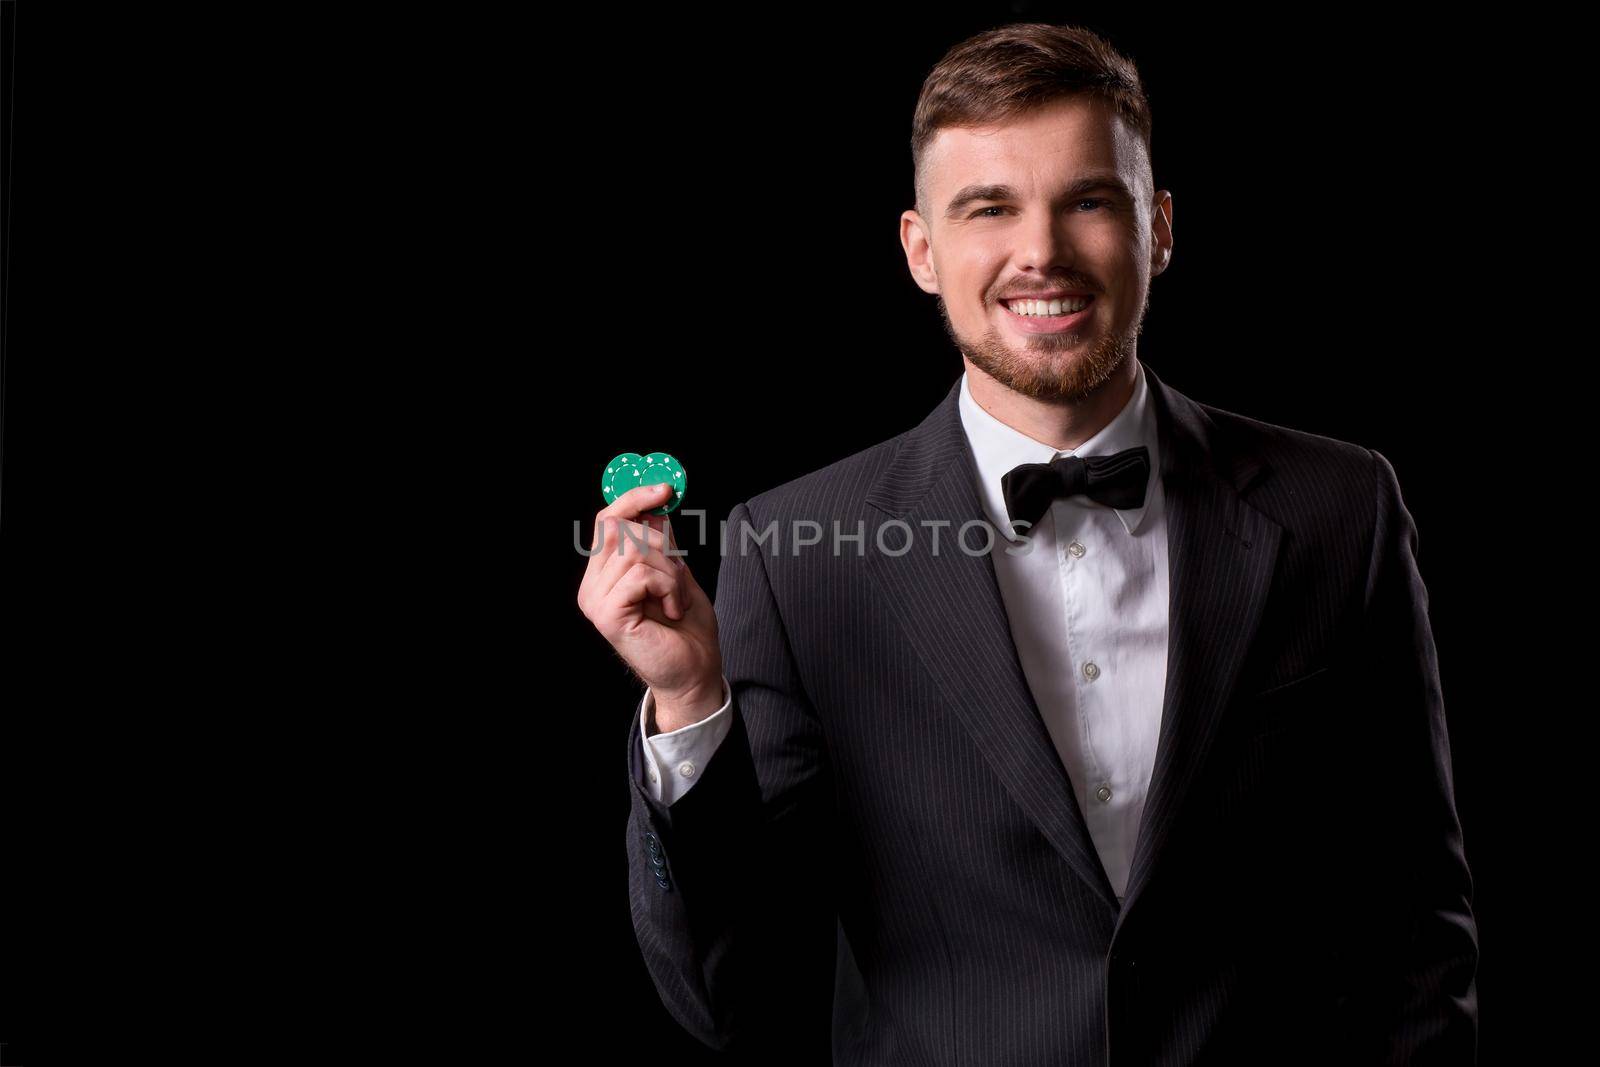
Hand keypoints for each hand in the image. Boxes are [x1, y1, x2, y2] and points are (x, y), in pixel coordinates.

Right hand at [578, 484, 722, 727]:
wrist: (694, 671)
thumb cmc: (686, 628)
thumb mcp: (675, 571)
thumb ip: (660, 541)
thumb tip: (656, 503)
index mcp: (603, 574)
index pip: (606, 520)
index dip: (633, 498)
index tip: (665, 489)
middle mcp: (591, 586)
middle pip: (620, 528)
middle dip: (661, 544)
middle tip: (677, 577)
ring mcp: (595, 601)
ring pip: (635, 550)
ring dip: (670, 572)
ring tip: (676, 599)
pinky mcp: (607, 615)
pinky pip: (641, 575)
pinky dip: (669, 587)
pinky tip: (672, 610)